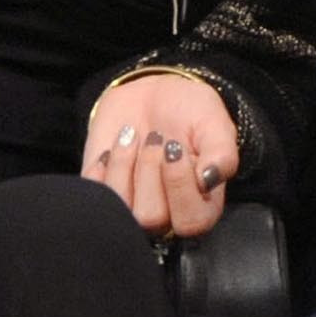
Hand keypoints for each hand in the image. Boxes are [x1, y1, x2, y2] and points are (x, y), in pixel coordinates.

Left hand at [81, 75, 238, 238]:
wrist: (155, 94)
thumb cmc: (192, 113)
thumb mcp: (215, 125)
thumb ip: (222, 154)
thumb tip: (208, 180)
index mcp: (201, 206)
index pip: (190, 222)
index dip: (179, 184)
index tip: (176, 146)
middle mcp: (167, 216)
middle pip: (151, 219)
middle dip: (150, 169)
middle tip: (155, 138)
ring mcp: (132, 207)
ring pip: (121, 208)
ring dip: (124, 164)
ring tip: (132, 136)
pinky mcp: (103, 194)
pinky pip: (94, 195)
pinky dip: (100, 168)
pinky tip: (114, 147)